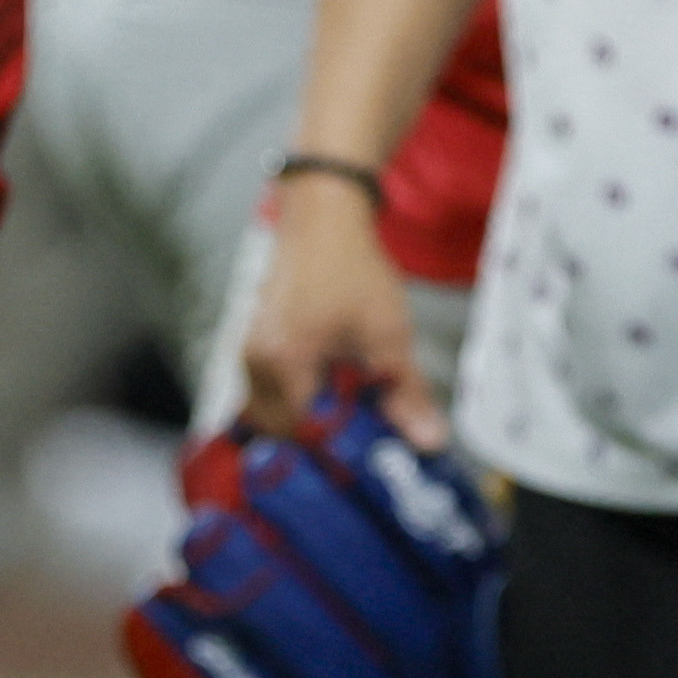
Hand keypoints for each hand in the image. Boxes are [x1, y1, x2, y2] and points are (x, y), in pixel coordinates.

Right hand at [241, 169, 437, 445]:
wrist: (323, 220)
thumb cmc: (352, 269)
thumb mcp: (388, 333)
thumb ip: (405, 392)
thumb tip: (428, 440)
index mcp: (283, 364)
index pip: (300, 437)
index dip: (335, 453)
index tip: (366, 457)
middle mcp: (255, 365)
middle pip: (281, 433)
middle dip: (319, 440)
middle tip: (360, 438)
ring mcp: (250, 356)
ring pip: (273, 416)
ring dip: (308, 420)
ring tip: (349, 409)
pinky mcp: (254, 348)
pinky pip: (269, 394)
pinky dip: (298, 401)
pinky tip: (332, 388)